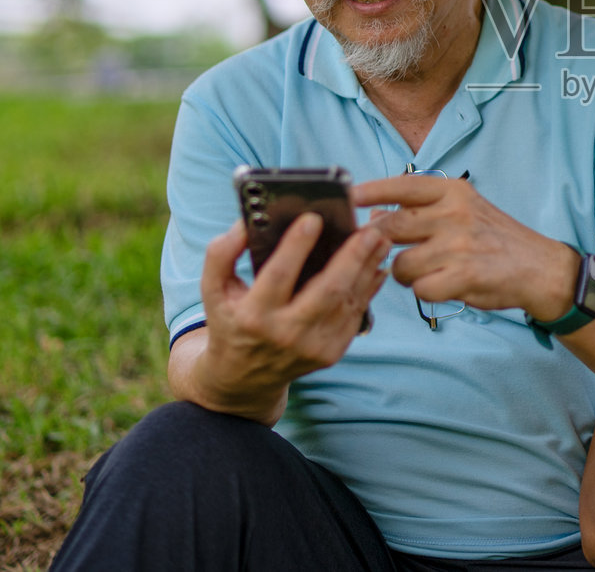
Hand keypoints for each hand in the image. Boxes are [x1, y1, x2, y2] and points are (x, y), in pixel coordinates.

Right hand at [194, 214, 390, 414]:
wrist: (244, 377)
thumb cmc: (231, 320)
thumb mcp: (214, 290)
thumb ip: (221, 254)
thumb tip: (245, 225)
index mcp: (253, 315)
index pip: (278, 276)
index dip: (296, 246)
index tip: (313, 218)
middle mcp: (284, 334)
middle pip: (326, 291)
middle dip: (352, 258)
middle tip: (369, 230)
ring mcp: (311, 347)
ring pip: (346, 302)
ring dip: (367, 268)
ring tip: (380, 240)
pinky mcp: (330, 354)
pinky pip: (354, 316)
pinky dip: (369, 289)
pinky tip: (377, 266)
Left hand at [356, 175, 578, 319]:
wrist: (539, 268)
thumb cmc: (495, 239)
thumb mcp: (463, 211)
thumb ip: (423, 211)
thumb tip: (375, 217)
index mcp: (453, 192)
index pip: (402, 186)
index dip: (371, 191)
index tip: (348, 196)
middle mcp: (454, 213)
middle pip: (391, 227)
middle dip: (378, 243)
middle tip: (380, 252)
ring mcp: (458, 245)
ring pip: (400, 264)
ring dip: (405, 274)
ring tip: (426, 272)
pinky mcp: (463, 275)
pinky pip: (420, 289)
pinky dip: (426, 291)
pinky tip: (443, 285)